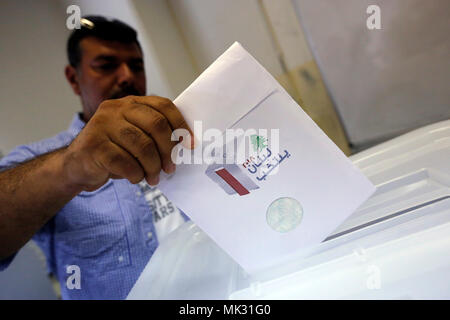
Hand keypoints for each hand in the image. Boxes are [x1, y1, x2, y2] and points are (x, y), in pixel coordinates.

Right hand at [63, 96, 191, 190]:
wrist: (77, 165)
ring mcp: (102, 125)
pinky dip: (135, 174)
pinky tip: (135, 178)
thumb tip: (185, 146)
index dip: (180, 125)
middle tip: (171, 168)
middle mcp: (115, 109)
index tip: (190, 144)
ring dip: (153, 167)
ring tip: (153, 178)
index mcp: (130, 103)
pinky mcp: (93, 145)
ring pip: (142, 146)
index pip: (163, 106)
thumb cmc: (113, 152)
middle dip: (168, 150)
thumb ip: (154, 135)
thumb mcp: (134, 137)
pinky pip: (125, 162)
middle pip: (156, 124)